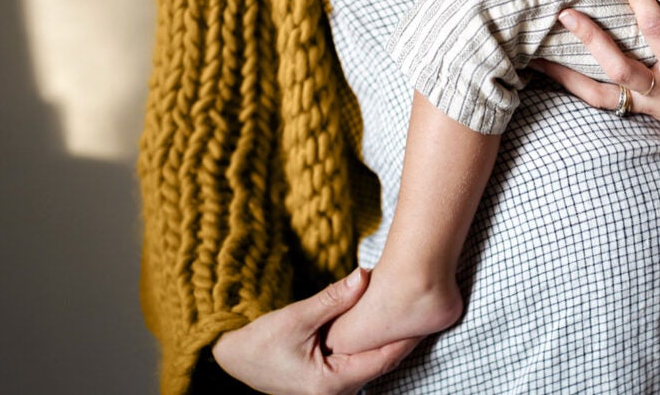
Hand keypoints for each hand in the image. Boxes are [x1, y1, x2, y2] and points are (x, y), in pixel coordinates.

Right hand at [211, 268, 417, 394]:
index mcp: (330, 384)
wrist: (234, 359)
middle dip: (401, 338)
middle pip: (381, 364)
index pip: (381, 360)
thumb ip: (333, 299)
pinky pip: (361, 364)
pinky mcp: (332, 382)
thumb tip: (365, 275)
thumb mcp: (297, 317)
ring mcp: (335, 391)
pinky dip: (372, 345)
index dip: (405, 337)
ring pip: (372, 364)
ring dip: (388, 341)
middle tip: (424, 310)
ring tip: (411, 314)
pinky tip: (385, 325)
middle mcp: (336, 393)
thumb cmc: (260, 342)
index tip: (423, 315)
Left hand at [530, 0, 659, 146]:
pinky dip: (574, 87)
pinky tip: (550, 71)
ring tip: (537, 51)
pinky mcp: (639, 106)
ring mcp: (647, 101)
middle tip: (566, 11)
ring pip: (601, 89)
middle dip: (591, 37)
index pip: (658, 31)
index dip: (641, 0)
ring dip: (568, 72)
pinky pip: (601, 100)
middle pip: (618, 64)